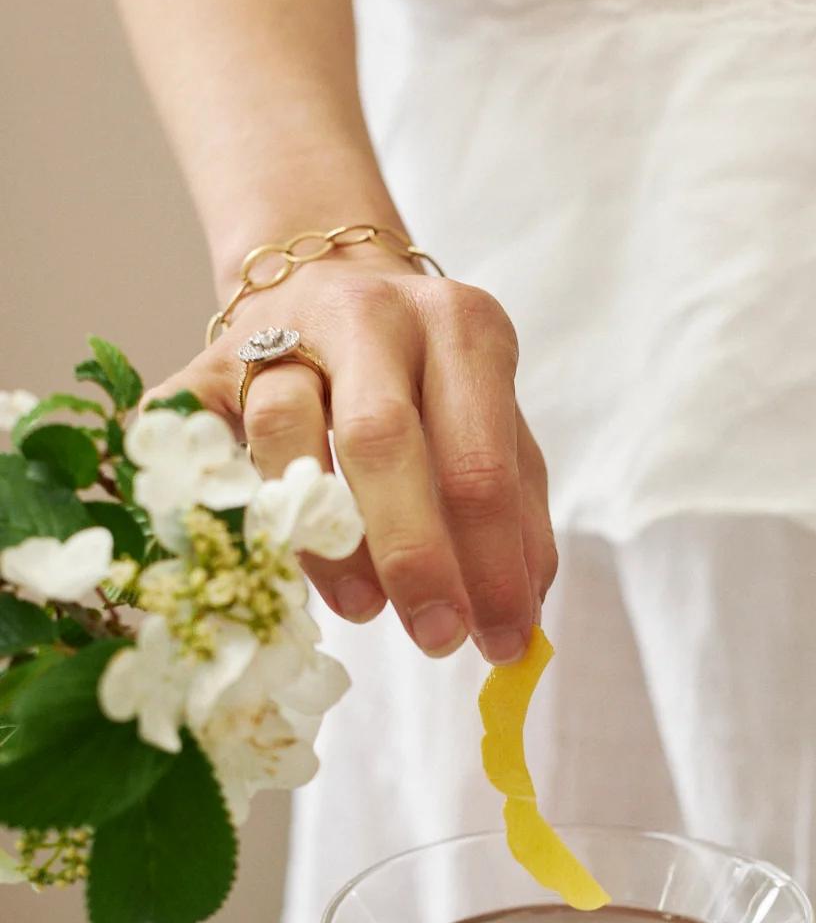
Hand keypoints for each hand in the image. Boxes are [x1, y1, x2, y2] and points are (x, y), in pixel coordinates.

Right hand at [152, 253, 555, 661]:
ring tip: (361, 607)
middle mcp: (371, 316)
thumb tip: (520, 612)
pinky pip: (188, 423)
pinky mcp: (208, 359)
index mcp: (460, 329)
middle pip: (381, 437)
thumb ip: (518, 512)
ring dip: (322, 536)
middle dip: (413, 554)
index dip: (494, 563)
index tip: (503, 642)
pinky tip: (237, 550)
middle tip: (437, 637)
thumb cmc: (426, 378)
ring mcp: (281, 330)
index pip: (480, 460)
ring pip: (283, 425)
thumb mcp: (492, 423)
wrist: (332, 280)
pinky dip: (200, 486)